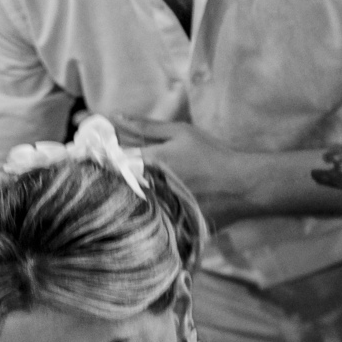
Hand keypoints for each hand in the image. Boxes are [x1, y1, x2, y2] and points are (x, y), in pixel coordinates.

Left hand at [114, 116, 248, 224]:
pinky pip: (145, 218)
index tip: (100, 153)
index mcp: (150, 161)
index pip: (112, 159)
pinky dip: (143, 211)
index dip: (104, 156)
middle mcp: (150, 186)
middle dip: (113, 176)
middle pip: (118, 183)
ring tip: (140, 189)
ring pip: (129, 202)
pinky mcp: (166, 224)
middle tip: (116, 172)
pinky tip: (148, 206)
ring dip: (126, 194)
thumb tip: (116, 117)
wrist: (241, 187)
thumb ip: (147, 126)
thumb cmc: (211, 155)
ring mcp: (157, 208)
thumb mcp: (181, 132)